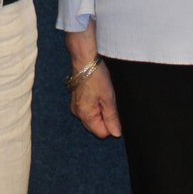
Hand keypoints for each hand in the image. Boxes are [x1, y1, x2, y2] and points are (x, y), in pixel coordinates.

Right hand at [65, 23, 120, 138]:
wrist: (84, 59)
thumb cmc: (96, 77)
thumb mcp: (109, 98)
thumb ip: (112, 118)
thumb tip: (116, 134)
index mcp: (85, 115)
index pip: (102, 133)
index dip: (112, 125)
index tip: (115, 111)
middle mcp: (78, 113)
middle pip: (96, 126)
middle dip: (105, 119)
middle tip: (110, 102)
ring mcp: (76, 106)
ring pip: (92, 117)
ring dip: (100, 111)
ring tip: (104, 96)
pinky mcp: (76, 99)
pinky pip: (88, 109)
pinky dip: (95, 105)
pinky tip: (98, 93)